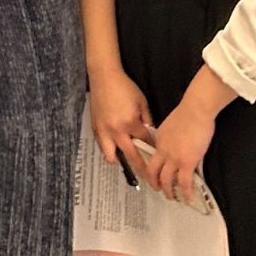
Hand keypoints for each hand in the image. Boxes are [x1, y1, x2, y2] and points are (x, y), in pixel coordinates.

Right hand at [87, 67, 154, 183]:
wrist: (103, 77)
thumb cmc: (124, 87)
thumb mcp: (142, 102)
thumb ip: (147, 119)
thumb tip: (152, 133)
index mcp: (129, 124)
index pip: (145, 142)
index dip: (153, 148)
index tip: (159, 154)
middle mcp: (116, 132)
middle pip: (131, 157)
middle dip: (142, 169)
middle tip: (150, 178)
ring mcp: (104, 132)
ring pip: (112, 157)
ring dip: (121, 161)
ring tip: (129, 162)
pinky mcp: (95, 130)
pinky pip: (103, 148)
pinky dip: (110, 150)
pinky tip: (117, 148)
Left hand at [145, 100, 216, 205]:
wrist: (195, 110)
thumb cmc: (188, 112)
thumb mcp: (171, 124)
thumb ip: (169, 135)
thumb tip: (174, 141)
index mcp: (159, 140)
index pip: (152, 157)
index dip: (152, 167)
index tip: (155, 174)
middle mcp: (163, 151)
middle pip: (153, 172)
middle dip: (154, 183)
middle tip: (159, 189)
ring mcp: (174, 158)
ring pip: (166, 180)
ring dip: (169, 191)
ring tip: (172, 197)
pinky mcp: (187, 162)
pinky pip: (184, 182)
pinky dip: (185, 193)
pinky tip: (188, 198)